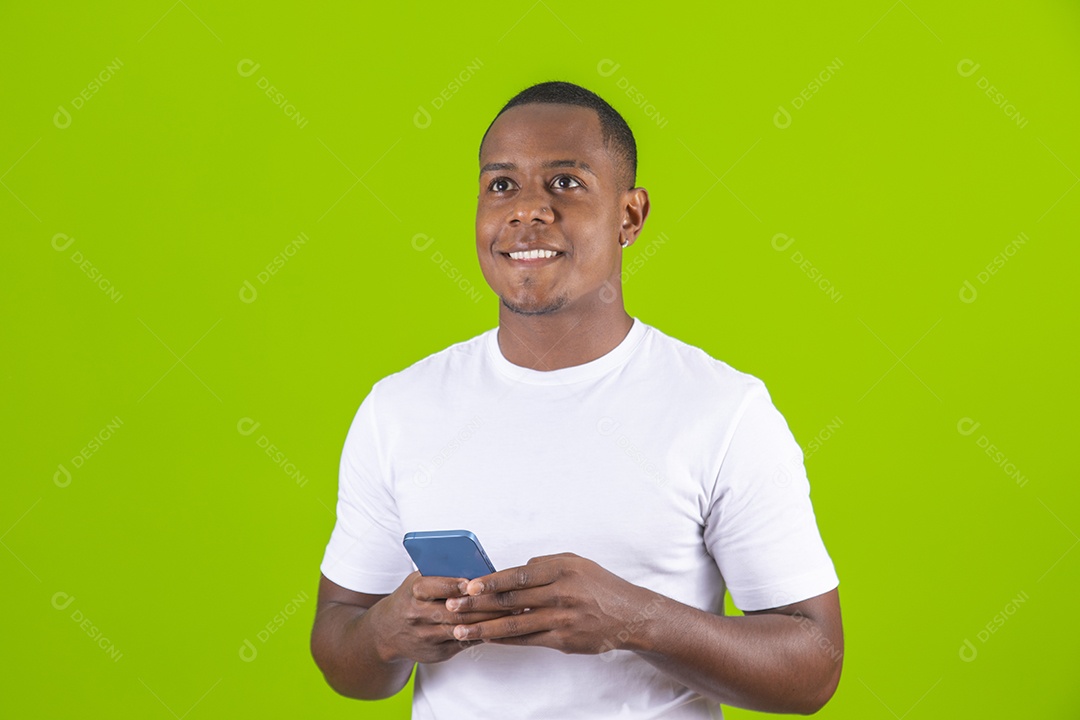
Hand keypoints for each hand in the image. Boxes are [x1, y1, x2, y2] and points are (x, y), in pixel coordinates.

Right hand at [372, 571, 516, 663]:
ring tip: (511, 611)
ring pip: (462, 629)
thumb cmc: (410, 598)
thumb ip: (440, 574)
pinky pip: (464, 643)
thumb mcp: (417, 581)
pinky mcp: (437, 653)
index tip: (470, 582)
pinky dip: (482, 635)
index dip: (451, 585)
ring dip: (488, 621)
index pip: (432, 587)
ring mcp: (427, 637)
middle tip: (506, 596)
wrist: (386, 633)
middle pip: (453, 611)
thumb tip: (475, 567)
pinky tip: (500, 626)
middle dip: (481, 604)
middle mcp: (418, 616)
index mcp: (413, 593)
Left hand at [443, 553, 653, 653]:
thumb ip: (545, 564)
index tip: (469, 586)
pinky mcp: (564, 640)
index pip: (519, 575)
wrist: (631, 616)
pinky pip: (527, 640)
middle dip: (478, 605)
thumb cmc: (601, 586)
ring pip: (515, 624)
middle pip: (512, 600)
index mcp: (563, 570)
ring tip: (461, 630)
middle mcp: (562, 593)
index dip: (491, 582)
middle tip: (452, 607)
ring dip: (484, 628)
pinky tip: (487, 639)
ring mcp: (562, 619)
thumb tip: (515, 571)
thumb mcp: (577, 563)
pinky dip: (505, 639)